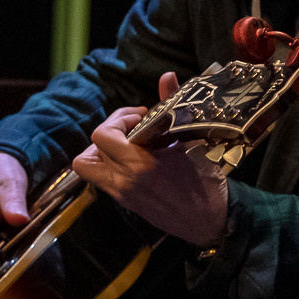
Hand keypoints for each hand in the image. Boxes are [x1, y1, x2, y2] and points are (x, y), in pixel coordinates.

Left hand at [71, 73, 228, 247]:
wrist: (210, 221)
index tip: (141, 117)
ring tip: (127, 145)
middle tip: (133, 129)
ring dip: (101, 152)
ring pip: (88, 169)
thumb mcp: (190, 142)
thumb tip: (166, 77)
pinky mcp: (125, 203)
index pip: (102, 135)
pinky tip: (136, 160)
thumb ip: (172, 107)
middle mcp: (123, 181)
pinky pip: (102, 179)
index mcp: (139, 165)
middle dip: (109, 133)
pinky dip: (110, 165)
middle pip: (88, 152)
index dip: (118, 119)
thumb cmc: (204, 182)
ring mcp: (121, 195)